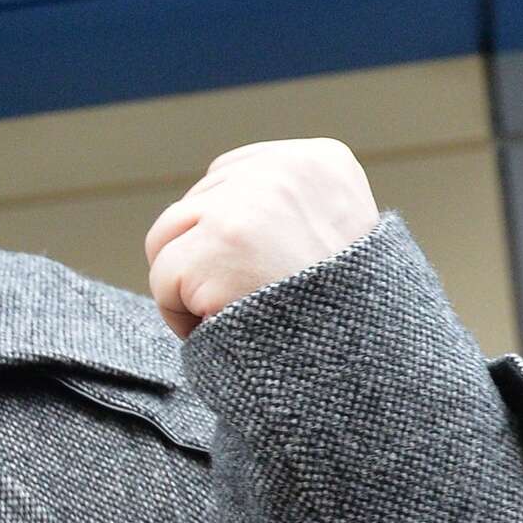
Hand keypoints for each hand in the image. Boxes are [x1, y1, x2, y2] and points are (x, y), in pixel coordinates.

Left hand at [144, 138, 379, 337]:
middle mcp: (280, 174)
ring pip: (166, 240)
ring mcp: (243, 210)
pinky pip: (161, 279)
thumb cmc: (344, 311)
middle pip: (190, 206)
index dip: (229, 233)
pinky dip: (179, 314)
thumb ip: (282, 203)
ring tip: (237, 309)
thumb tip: (216, 197)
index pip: (228, 176)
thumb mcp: (333, 228)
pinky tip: (223, 325)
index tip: (266, 265)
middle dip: (205, 257)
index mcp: (319, 160)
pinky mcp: (213, 252)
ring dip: (186, 283)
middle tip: (254, 295)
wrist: (361, 362)